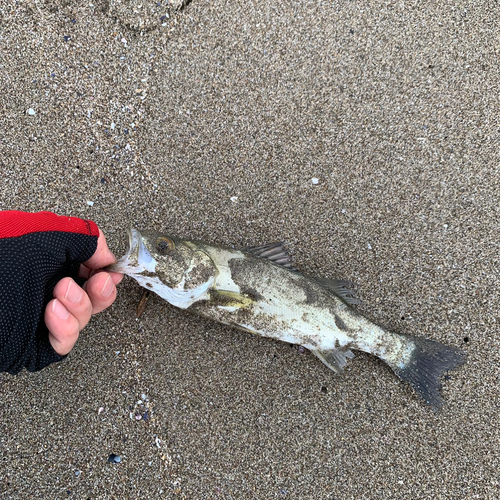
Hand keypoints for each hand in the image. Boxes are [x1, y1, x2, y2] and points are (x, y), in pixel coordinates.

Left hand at [44, 229, 122, 355]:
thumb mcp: (45, 232)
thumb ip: (83, 236)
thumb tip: (106, 254)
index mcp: (48, 259)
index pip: (89, 267)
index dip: (106, 269)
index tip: (112, 269)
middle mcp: (46, 287)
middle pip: (93, 294)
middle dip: (102, 290)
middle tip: (100, 282)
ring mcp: (41, 316)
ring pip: (84, 318)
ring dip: (81, 306)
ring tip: (62, 293)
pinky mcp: (33, 343)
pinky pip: (64, 343)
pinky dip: (67, 329)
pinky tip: (54, 313)